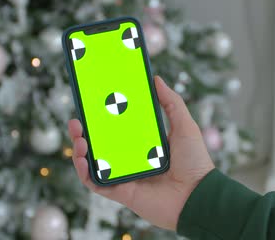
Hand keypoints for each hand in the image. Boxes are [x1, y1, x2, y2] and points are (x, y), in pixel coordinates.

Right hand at [68, 75, 214, 230]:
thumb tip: (156, 79)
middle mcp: (131, 159)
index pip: (117, 127)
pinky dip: (84, 172)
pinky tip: (82, 159)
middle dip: (84, 132)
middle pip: (100, 144)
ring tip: (79, 138)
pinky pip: (96, 183)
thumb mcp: (184, 125)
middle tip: (77, 120)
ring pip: (93, 162)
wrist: (198, 195)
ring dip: (80, 150)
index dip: (102, 117)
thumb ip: (171, 102)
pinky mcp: (121, 192)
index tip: (92, 103)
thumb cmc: (195, 162)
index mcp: (144, 143)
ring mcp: (125, 175)